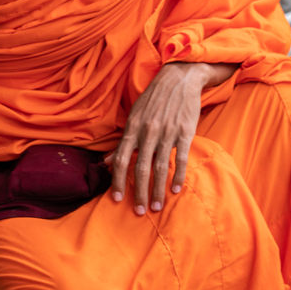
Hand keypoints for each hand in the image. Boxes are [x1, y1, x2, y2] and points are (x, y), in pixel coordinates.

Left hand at [108, 62, 235, 212]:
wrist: (180, 78)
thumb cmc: (154, 100)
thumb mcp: (134, 116)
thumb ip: (122, 142)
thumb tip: (105, 162)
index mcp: (133, 128)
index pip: (121, 159)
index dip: (117, 180)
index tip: (117, 199)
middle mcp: (148, 132)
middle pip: (140, 168)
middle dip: (138, 192)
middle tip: (138, 212)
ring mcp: (167, 132)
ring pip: (160, 167)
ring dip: (157, 190)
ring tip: (156, 207)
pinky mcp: (185, 132)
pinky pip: (182, 159)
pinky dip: (179, 176)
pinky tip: (176, 190)